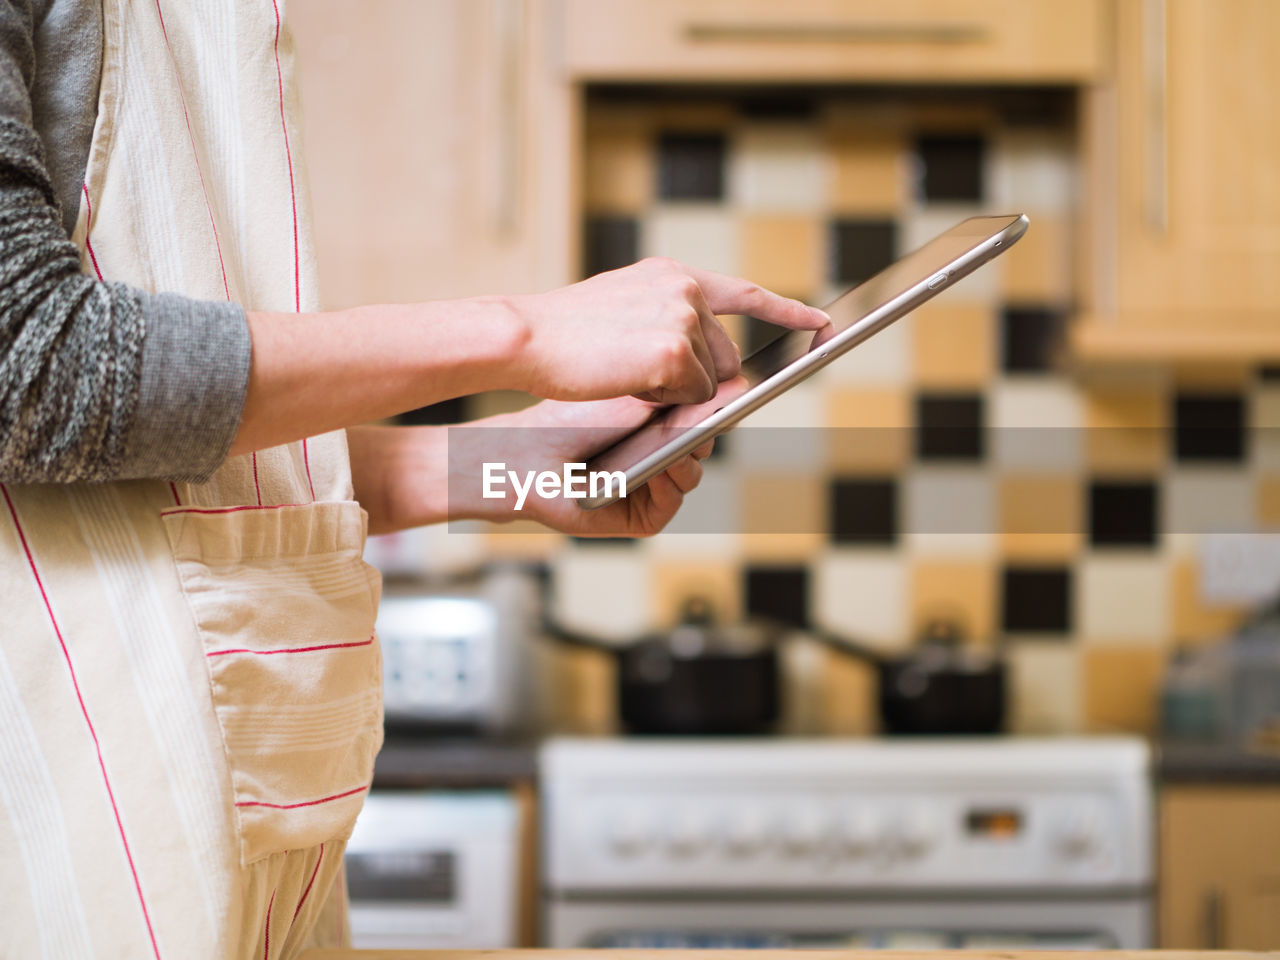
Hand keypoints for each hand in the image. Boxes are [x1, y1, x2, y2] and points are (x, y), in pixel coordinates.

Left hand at [449, 391, 736, 536]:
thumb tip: (733, 382)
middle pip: (702, 443)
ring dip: (691, 455)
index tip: (728, 387)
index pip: (702, 416)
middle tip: (711, 415)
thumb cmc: (570, 419)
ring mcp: (653, 488)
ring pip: (691, 472)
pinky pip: (671, 500)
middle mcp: (660, 457)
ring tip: (686, 441)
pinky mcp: (643, 516)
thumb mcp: (632, 399)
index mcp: (660, 426)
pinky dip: (673, 482)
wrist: (527, 452)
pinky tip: (665, 465)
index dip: (715, 405)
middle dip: (706, 429)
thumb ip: (677, 395)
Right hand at [511, 258, 829, 403]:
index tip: (822, 323)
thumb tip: (706, 368)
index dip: (786, 311)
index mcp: (673, 276)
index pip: (743, 294)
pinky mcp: (677, 352)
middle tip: (648, 382)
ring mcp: (684, 318)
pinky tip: (629, 386)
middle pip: (726, 358)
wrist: (525, 334)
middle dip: (701, 381)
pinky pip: (693, 398)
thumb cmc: (560, 334)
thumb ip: (667, 327)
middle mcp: (686, 290)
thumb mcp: (621, 313)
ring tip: (626, 377)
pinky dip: (667, 405)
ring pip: (711, 383)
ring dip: (678, 396)